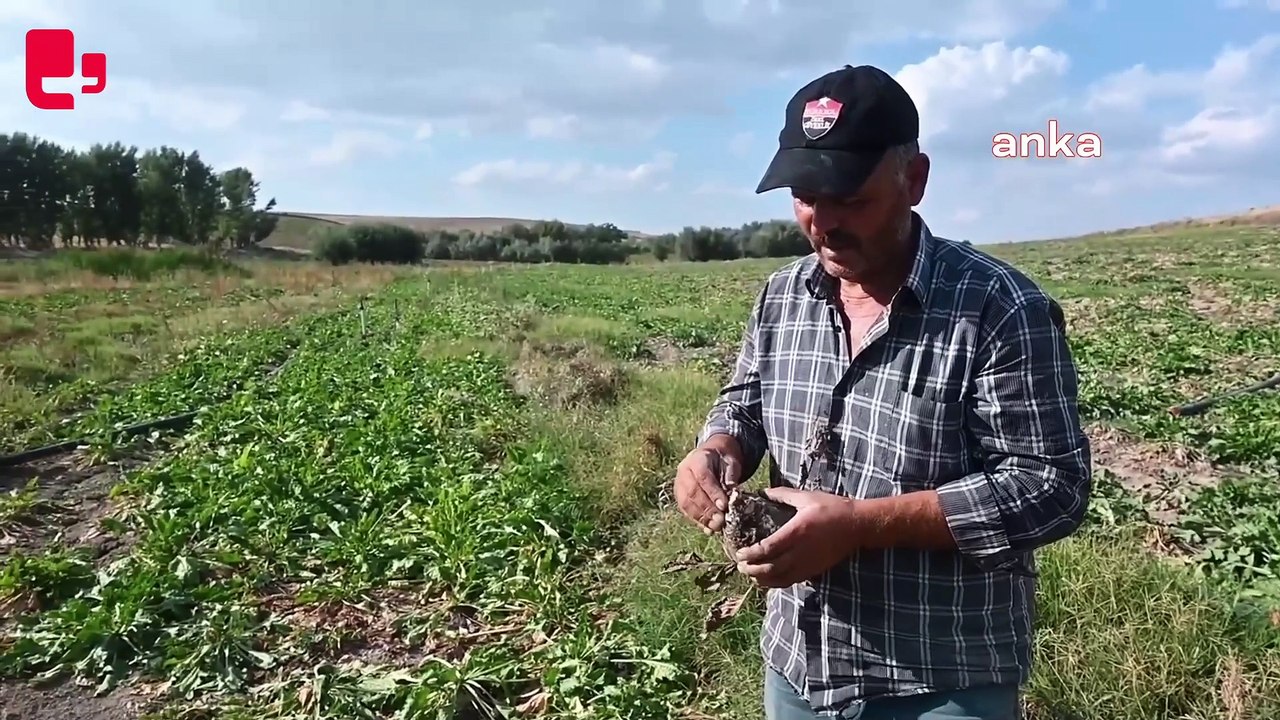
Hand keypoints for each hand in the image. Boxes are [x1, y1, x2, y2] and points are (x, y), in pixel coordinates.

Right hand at [674, 441, 743, 534]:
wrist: (710, 457)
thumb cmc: (722, 461)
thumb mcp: (730, 463)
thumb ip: (730, 478)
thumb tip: (732, 495)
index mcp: (697, 460)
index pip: (703, 478)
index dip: (713, 493)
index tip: (724, 506)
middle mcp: (683, 472)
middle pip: (692, 493)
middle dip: (707, 509)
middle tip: (720, 521)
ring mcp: (679, 485)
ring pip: (686, 503)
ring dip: (701, 518)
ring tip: (715, 527)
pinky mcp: (679, 497)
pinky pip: (685, 510)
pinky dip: (697, 521)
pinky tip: (708, 529)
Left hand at [734, 486, 856, 587]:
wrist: (857, 525)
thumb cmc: (832, 508)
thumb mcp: (807, 497)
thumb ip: (783, 494)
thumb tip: (763, 492)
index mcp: (796, 531)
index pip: (768, 548)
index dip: (751, 554)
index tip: (740, 553)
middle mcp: (800, 551)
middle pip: (770, 568)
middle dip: (752, 569)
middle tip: (740, 565)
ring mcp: (807, 563)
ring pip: (779, 579)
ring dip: (761, 579)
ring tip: (750, 574)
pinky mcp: (813, 570)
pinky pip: (791, 581)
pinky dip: (776, 583)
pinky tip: (767, 579)